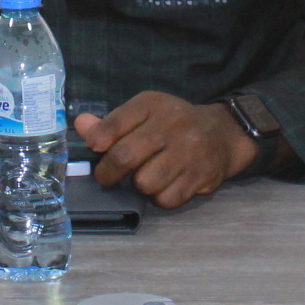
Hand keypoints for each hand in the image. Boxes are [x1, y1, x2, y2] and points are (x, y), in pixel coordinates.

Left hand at [76, 93, 256, 208]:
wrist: (223, 133)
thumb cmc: (174, 124)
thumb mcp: (144, 112)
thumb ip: (112, 122)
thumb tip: (81, 125)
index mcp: (153, 105)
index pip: (115, 123)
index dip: (98, 140)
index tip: (96, 149)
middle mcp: (172, 125)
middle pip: (125, 156)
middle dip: (109, 173)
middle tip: (108, 176)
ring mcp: (188, 152)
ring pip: (145, 182)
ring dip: (140, 185)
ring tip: (146, 176)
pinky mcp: (200, 176)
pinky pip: (166, 199)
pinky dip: (160, 197)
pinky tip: (165, 185)